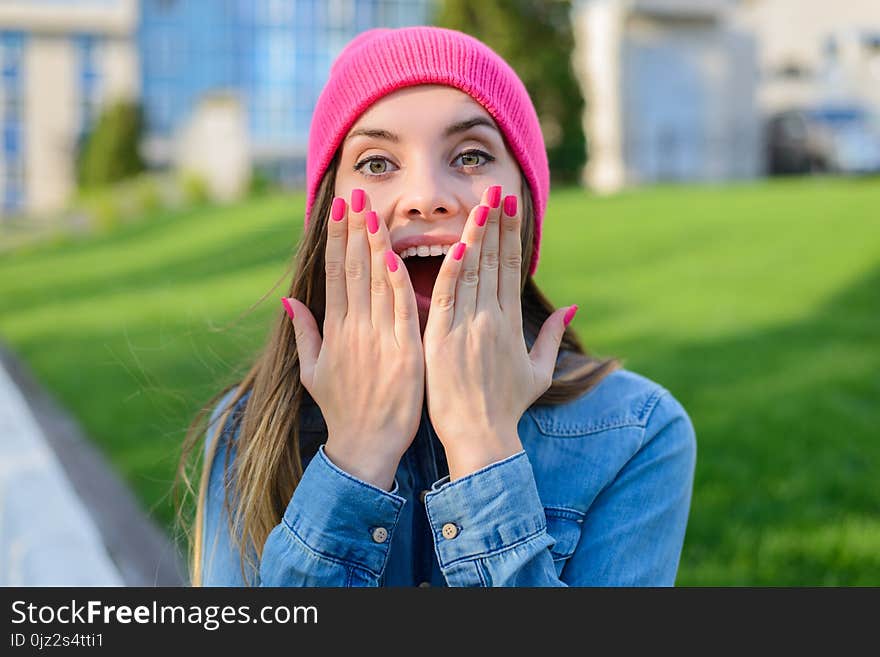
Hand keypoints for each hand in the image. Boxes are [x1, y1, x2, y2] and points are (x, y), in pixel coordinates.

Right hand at [282, 189, 423, 490]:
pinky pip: (401, 310)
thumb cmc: (342, 409)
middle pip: (353, 270)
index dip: (335, 240)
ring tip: (372, 212)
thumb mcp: (312, 371)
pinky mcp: (404, 353)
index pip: (334, 274)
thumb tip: (288, 302)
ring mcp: (379, 339)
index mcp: (334, 330)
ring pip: (376, 283)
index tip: (337, 210)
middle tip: (354, 195)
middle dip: (353, 230)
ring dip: (374, 245)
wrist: (365, 447)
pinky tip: (394, 255)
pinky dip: (397, 282)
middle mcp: (354, 329)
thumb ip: (304, 333)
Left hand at [422, 185, 576, 480]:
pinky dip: (452, 270)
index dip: (511, 234)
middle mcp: (493, 319)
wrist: (483, 438)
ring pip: (472, 271)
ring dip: (476, 235)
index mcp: (511, 323)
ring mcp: (469, 327)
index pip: (511, 268)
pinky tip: (458, 244)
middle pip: (495, 261)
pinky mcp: (443, 339)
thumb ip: (553, 336)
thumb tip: (571, 306)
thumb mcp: (538, 371)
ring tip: (479, 203)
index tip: (510, 206)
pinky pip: (447, 296)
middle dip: (496, 222)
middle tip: (496, 188)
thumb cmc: (507, 407)